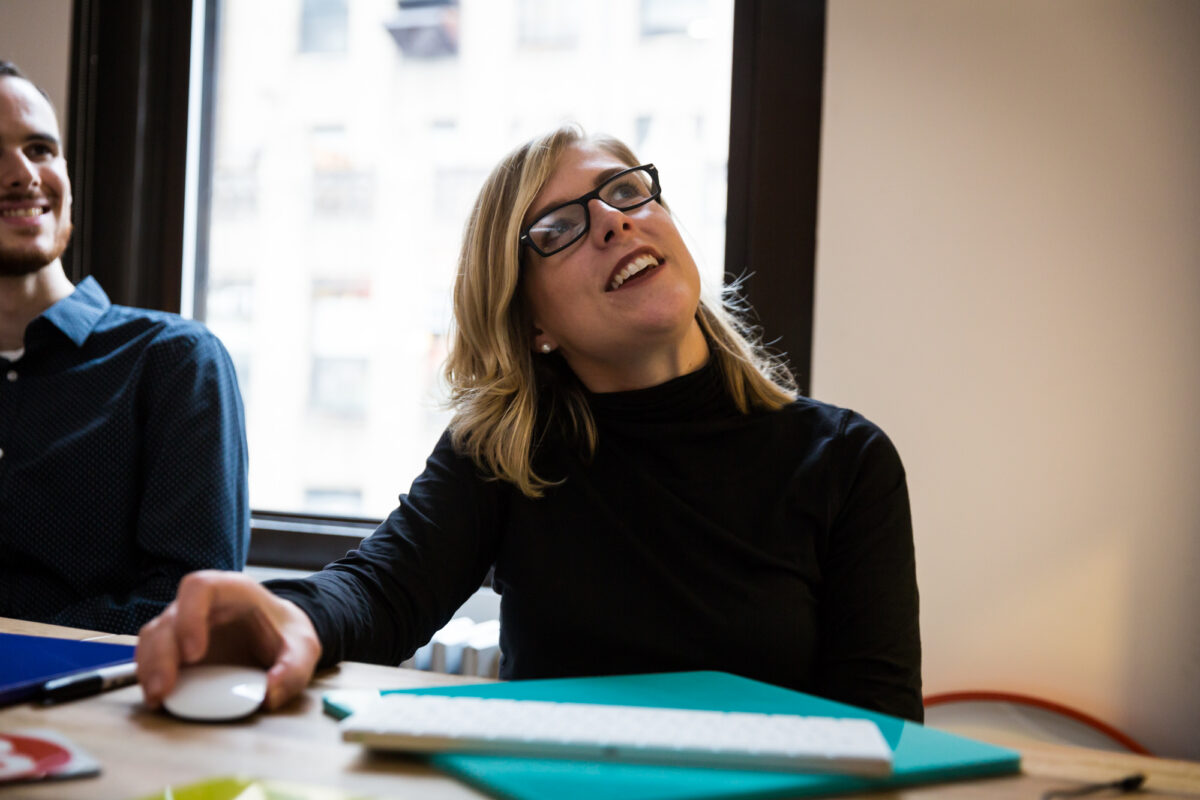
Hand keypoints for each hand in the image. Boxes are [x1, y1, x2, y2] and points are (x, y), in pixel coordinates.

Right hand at [136, 570, 321, 710]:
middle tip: (165, 688)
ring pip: (153, 637)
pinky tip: (159, 699)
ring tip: (157, 698)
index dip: (190, 615)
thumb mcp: (303, 649)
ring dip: (149, 667)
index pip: (199, 588)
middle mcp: (202, 605)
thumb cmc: (287, 636)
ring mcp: (184, 626)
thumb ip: (293, 668)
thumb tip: (270, 694)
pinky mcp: (176, 650)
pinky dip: (150, 677)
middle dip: (162, 653)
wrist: (280, 640)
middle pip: (169, 617)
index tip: (194, 652)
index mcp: (232, 591)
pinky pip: (153, 657)